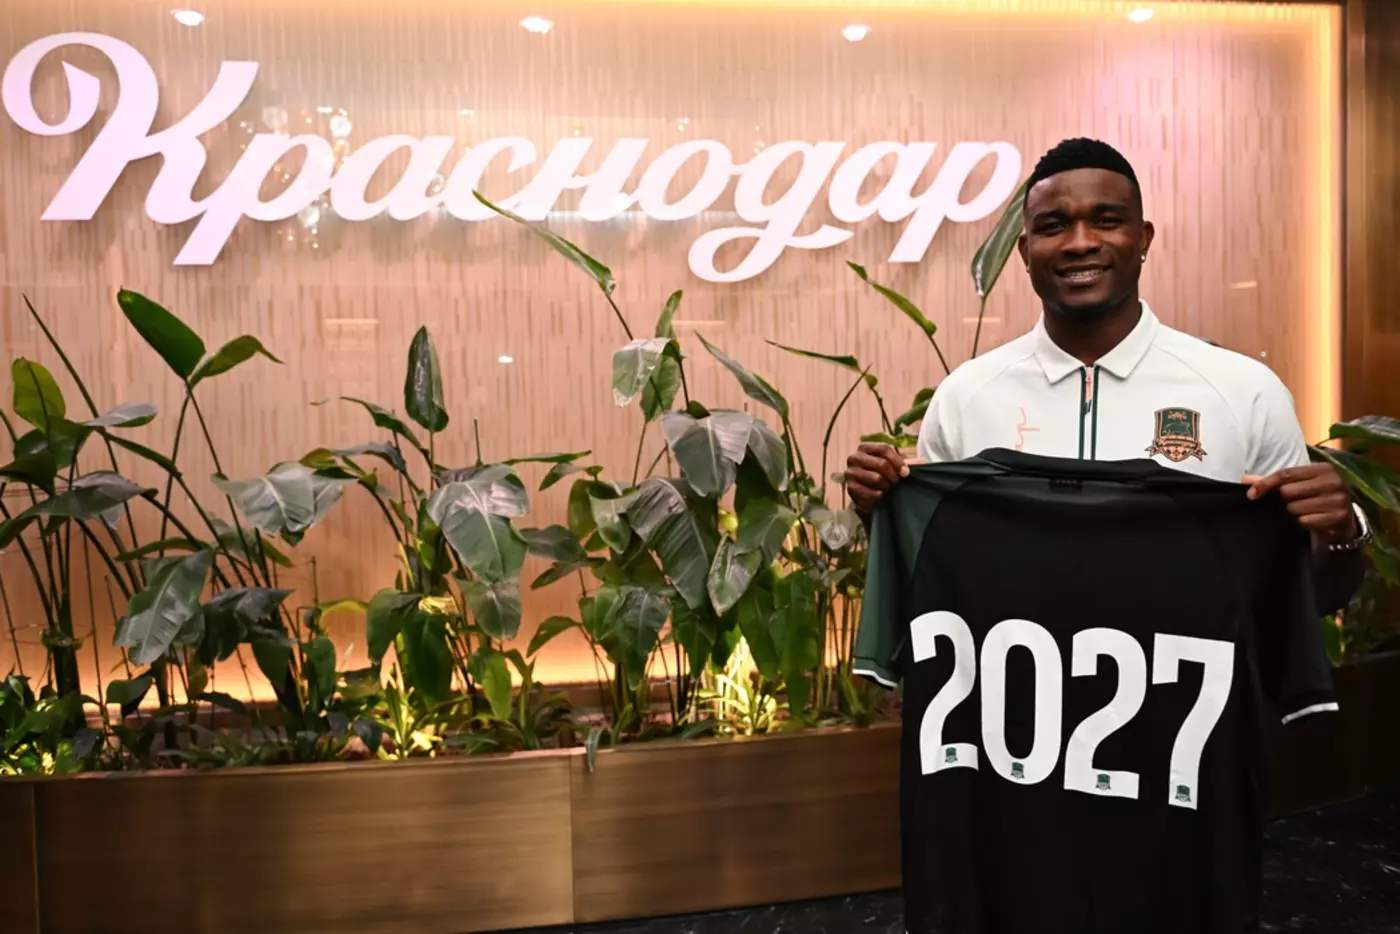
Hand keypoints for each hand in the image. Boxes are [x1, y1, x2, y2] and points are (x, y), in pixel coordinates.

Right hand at [846, 442, 911, 515]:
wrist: (871, 495)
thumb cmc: (884, 476)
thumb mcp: (897, 467)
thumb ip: (910, 463)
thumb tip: (923, 462)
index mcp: (865, 448)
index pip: (883, 449)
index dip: (898, 462)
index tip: (906, 473)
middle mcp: (854, 458)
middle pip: (881, 464)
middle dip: (893, 475)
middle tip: (897, 483)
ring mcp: (850, 473)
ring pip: (876, 478)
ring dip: (887, 486)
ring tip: (889, 489)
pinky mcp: (850, 488)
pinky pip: (870, 492)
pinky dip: (880, 496)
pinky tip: (882, 496)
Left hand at [1243, 463, 1357, 540]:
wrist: (1344, 520)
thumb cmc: (1316, 498)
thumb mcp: (1299, 486)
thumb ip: (1274, 482)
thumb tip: (1245, 479)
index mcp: (1323, 468)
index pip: (1286, 473)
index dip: (1265, 484)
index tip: (1251, 494)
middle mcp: (1334, 481)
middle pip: (1289, 491)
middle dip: (1282, 501)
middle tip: (1286, 505)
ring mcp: (1339, 499)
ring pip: (1296, 508)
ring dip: (1292, 513)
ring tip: (1300, 512)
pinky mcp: (1339, 517)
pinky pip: (1306, 521)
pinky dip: (1302, 523)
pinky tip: (1310, 520)